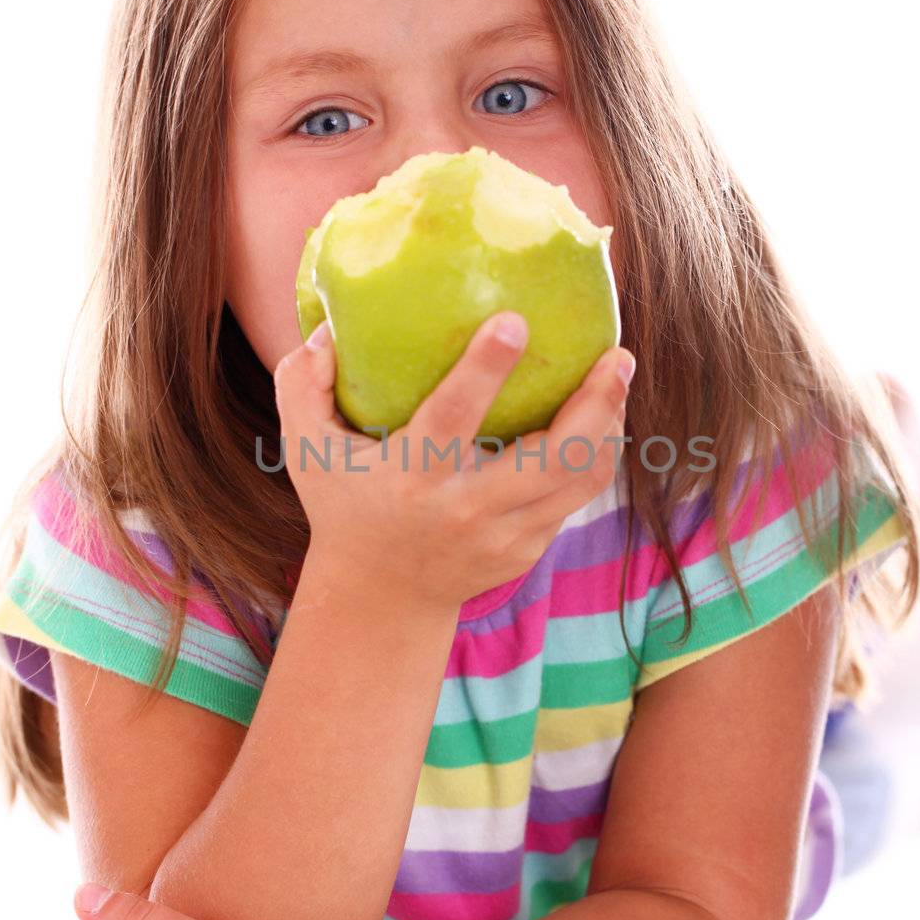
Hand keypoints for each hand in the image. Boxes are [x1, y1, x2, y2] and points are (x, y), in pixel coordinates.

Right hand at [273, 311, 634, 609]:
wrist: (381, 598)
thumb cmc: (345, 505)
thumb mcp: (307, 450)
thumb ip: (302, 386)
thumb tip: (329, 328)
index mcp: (412, 477)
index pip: (452, 418)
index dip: (485, 369)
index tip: (516, 321)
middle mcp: (465, 510)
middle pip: (550, 458)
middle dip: (593, 404)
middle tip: (616, 354)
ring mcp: (504, 535)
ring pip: (579, 479)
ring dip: (609, 424)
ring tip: (617, 373)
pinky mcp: (527, 549)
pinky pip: (575, 495)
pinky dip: (595, 452)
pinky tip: (601, 414)